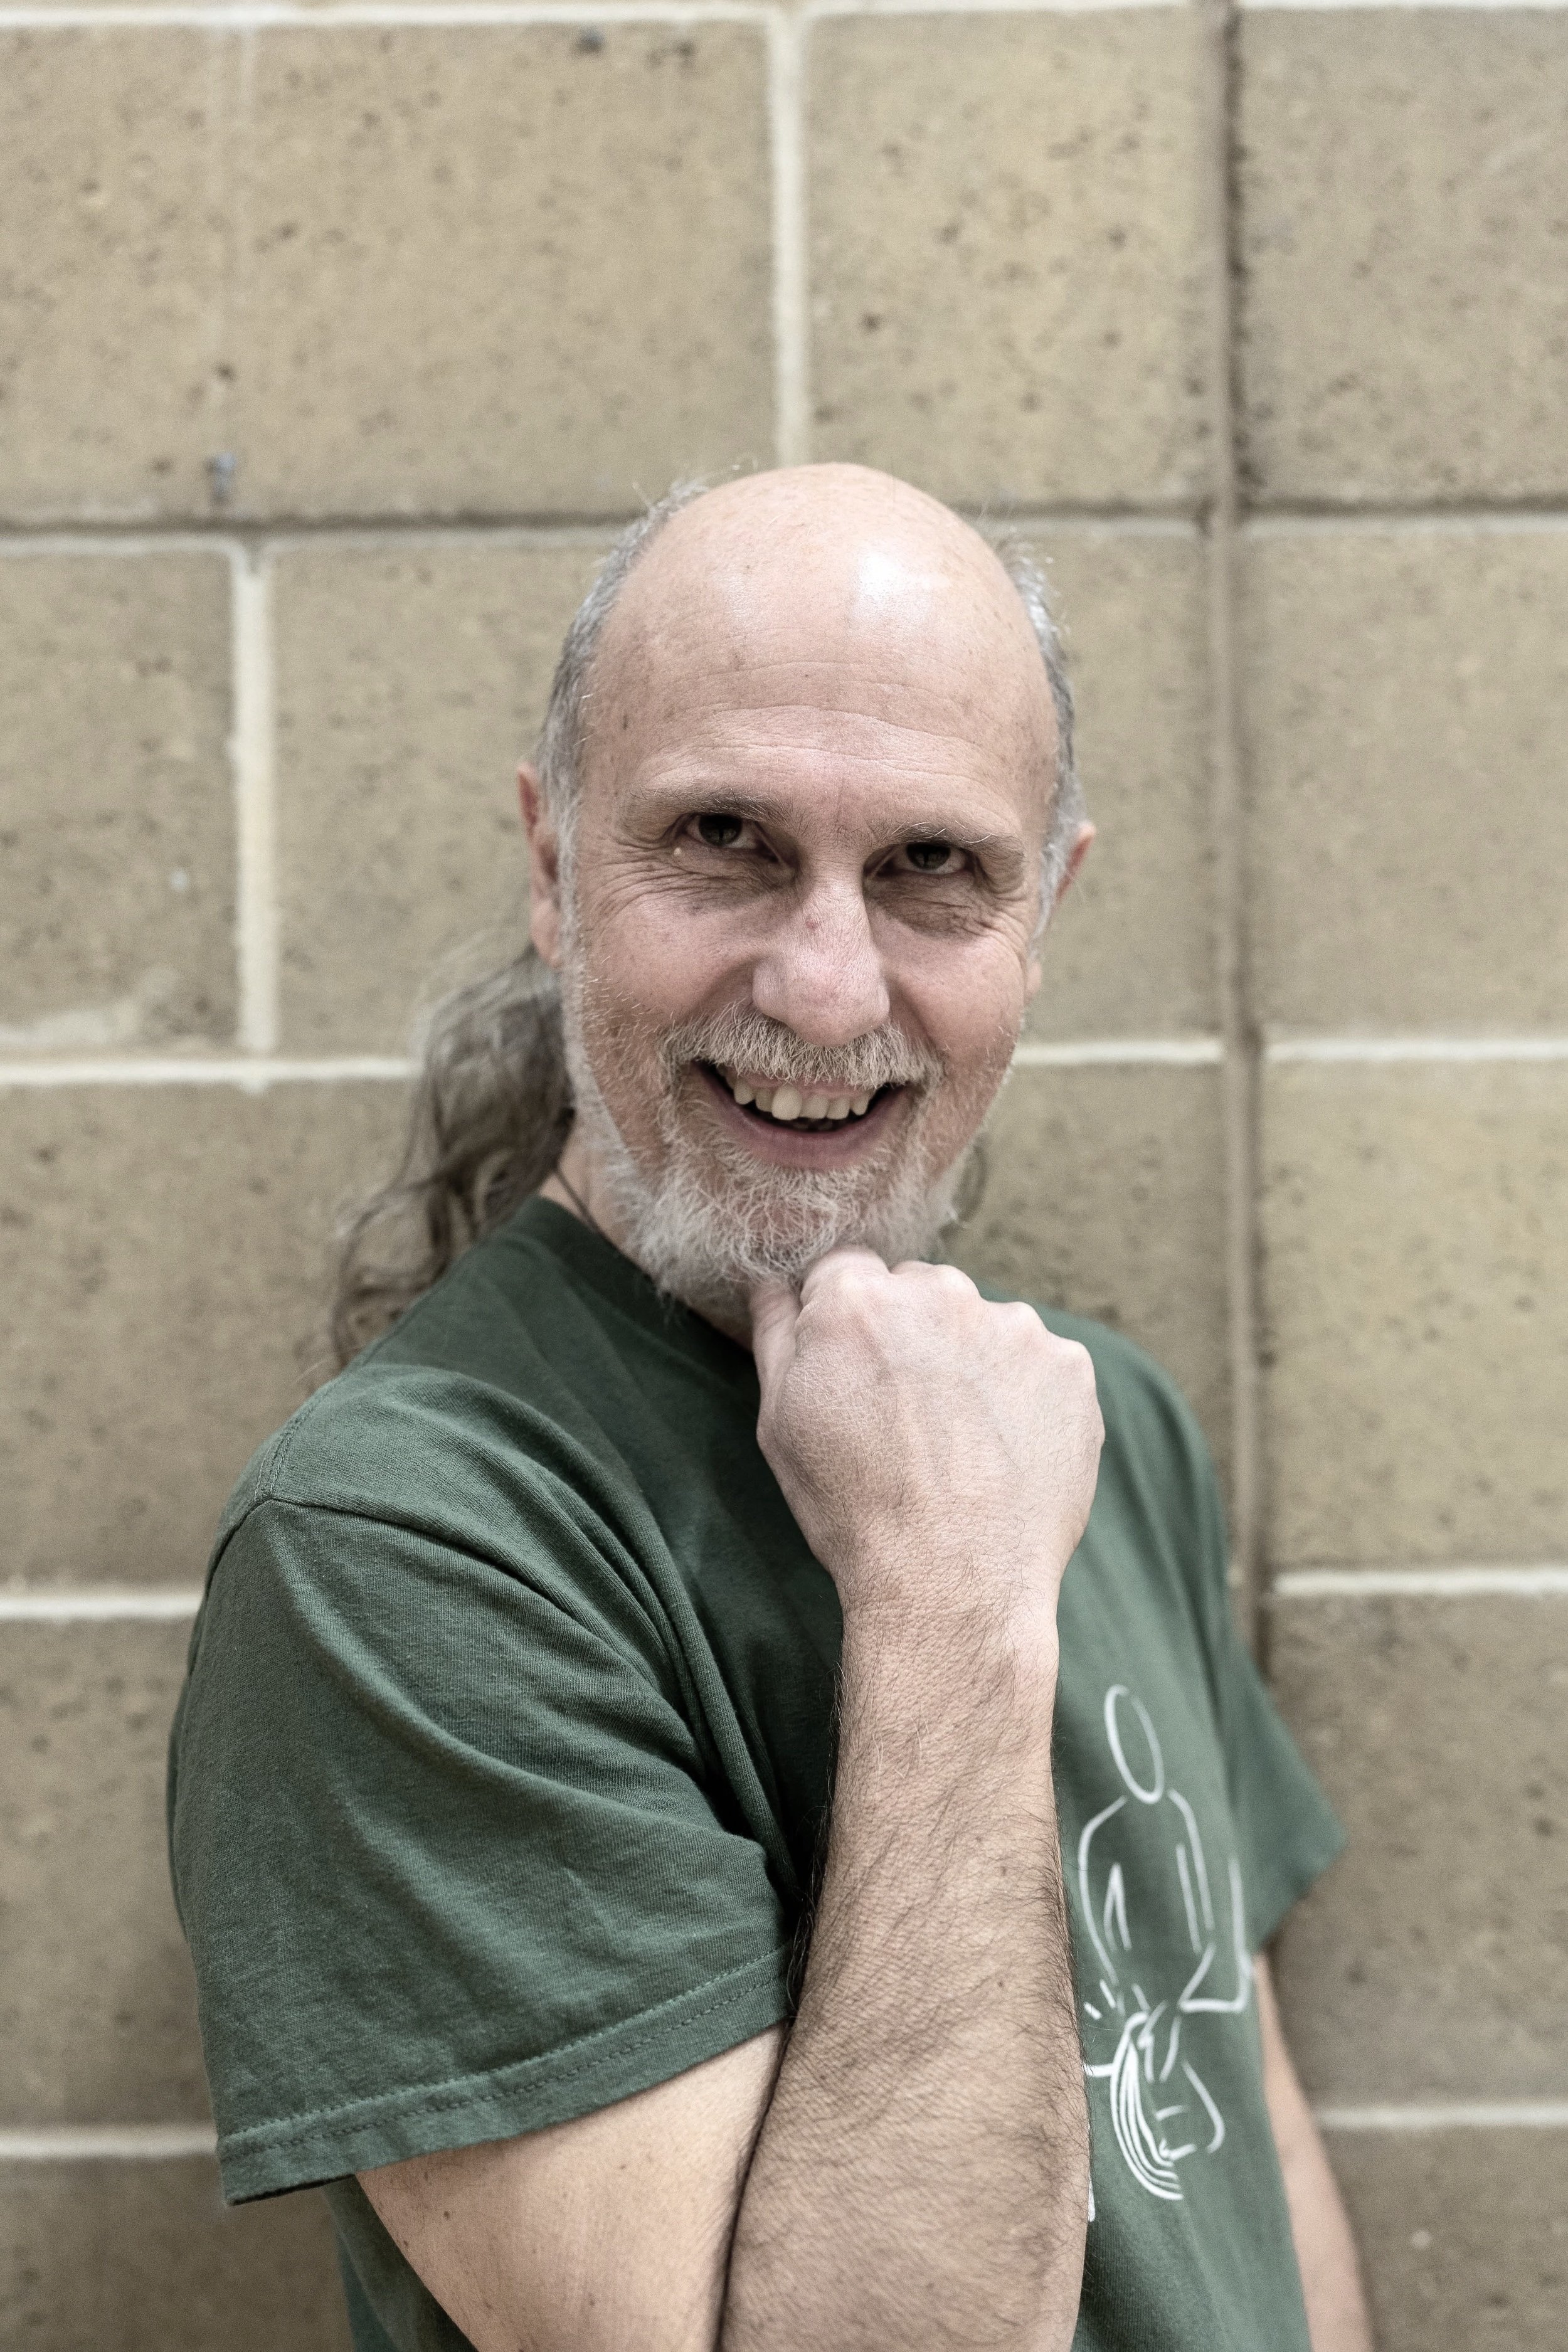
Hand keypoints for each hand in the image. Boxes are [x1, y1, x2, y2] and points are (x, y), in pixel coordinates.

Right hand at [750, 1250, 1102, 1632]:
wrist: (953, 1583)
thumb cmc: (854, 1509)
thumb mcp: (780, 1422)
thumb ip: (778, 1334)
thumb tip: (773, 1282)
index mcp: (856, 1297)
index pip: (846, 1273)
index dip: (847, 1327)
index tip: (855, 1376)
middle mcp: (938, 1290)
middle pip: (919, 1289)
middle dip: (912, 1335)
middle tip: (908, 1416)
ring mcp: (1013, 1325)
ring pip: (983, 1326)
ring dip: (972, 1363)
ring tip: (962, 1443)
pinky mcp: (1069, 1366)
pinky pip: (1039, 1364)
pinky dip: (1026, 1397)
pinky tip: (1005, 1452)